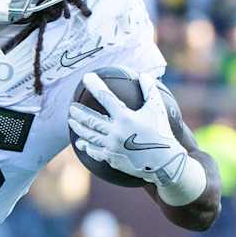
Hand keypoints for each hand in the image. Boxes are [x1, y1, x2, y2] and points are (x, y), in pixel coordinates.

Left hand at [69, 73, 207, 205]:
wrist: (164, 161)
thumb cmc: (161, 132)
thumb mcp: (157, 109)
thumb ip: (150, 90)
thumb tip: (144, 75)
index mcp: (125, 117)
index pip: (105, 97)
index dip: (94, 86)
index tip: (86, 77)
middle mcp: (115, 131)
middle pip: (91, 119)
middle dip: (79, 112)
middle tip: (71, 107)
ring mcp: (111, 146)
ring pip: (89, 135)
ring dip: (78, 127)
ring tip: (71, 121)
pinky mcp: (111, 158)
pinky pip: (94, 151)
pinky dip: (86, 146)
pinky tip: (81, 142)